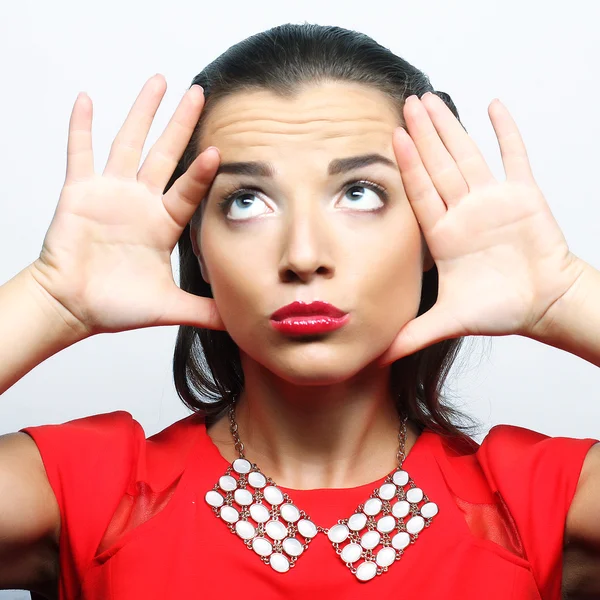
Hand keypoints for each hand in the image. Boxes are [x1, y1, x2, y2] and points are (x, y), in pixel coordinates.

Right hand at [28, 74, 223, 336]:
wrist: (73, 307)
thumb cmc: (115, 306)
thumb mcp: (169, 307)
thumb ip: (204, 311)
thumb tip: (239, 323)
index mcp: (163, 223)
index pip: (189, 189)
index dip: (203, 171)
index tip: (222, 149)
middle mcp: (141, 202)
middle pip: (166, 154)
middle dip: (182, 123)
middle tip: (199, 93)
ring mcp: (111, 193)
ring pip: (129, 142)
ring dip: (142, 112)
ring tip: (158, 81)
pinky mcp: (80, 191)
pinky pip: (80, 152)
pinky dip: (82, 126)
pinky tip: (87, 99)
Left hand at [378, 92, 585, 365]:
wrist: (542, 305)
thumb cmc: (500, 310)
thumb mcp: (448, 320)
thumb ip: (411, 335)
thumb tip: (376, 358)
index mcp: (444, 235)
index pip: (420, 193)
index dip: (407, 165)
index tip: (390, 138)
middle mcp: (464, 212)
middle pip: (439, 165)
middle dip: (423, 135)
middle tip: (406, 103)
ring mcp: (493, 201)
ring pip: (468, 155)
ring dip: (451, 127)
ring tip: (433, 99)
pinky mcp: (524, 196)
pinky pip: (514, 156)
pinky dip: (505, 131)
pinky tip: (492, 105)